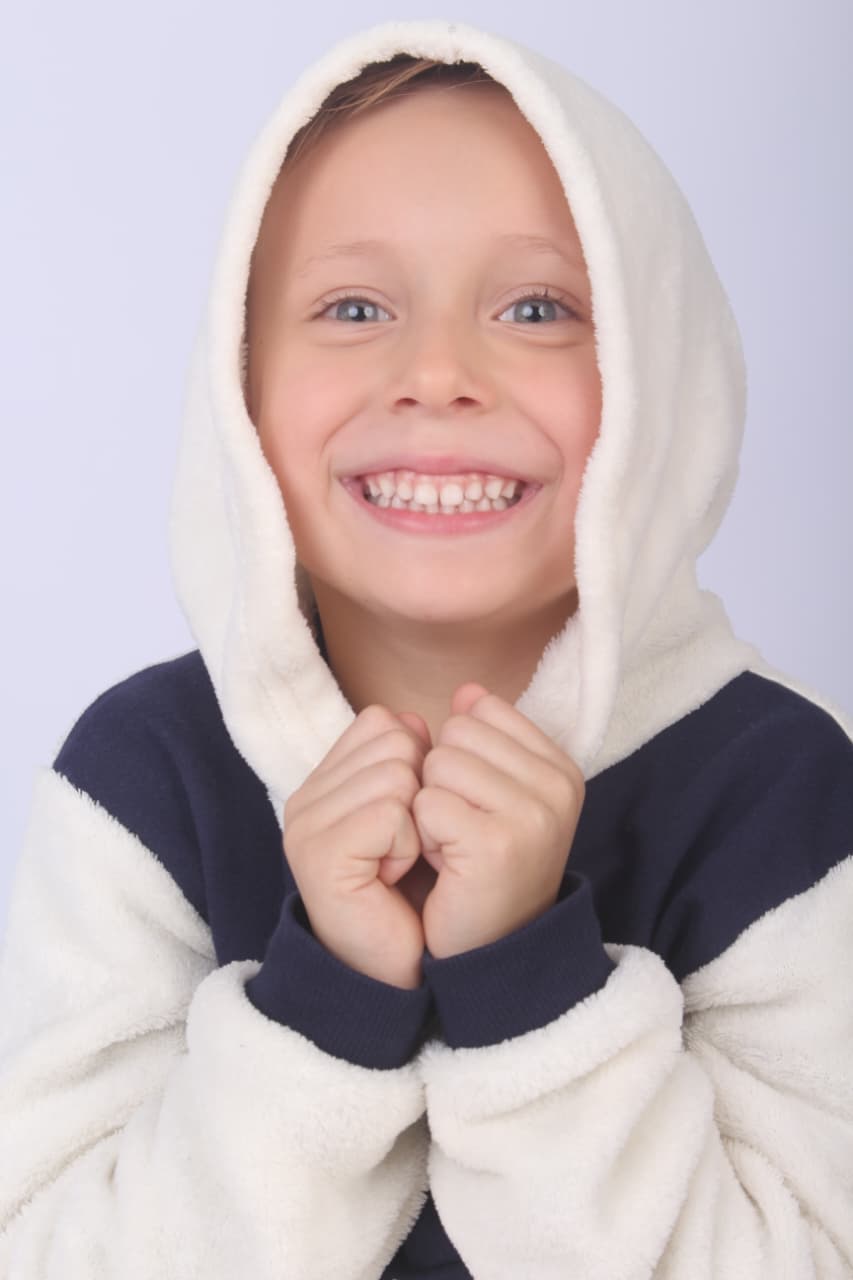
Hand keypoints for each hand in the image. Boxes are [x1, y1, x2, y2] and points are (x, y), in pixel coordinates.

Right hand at [282, 704, 433, 989]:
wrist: (397, 964)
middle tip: (402, 847)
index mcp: (322, 781)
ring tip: (397, 864)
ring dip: (417, 823)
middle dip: (420, 793)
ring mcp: (305, 826)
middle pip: (394, 740)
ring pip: (396, 774)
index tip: (405, 819)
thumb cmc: (412, 891)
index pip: (381, 721)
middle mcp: (304, 798)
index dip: (415, 763)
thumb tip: (417, 719)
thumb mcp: (411, 812)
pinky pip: (390, 814)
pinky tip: (392, 877)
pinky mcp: (319, 855)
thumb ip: (406, 760)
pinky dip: (408, 846)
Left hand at [413, 683, 584, 959]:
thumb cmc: (484, 866)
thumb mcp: (497, 793)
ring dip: (429, 808)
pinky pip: (426, 803)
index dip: (462, 757)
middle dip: (441, 780)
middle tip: (461, 830)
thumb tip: (467, 691)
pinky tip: (446, 866)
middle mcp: (558, 787)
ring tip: (454, 847)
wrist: (491, 950)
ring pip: (437, 764)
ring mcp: (533, 815)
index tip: (479, 805)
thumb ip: (485, 738)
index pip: (481, 711)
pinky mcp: (497, 845)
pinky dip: (421, 836)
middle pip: (456, 733)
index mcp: (562, 767)